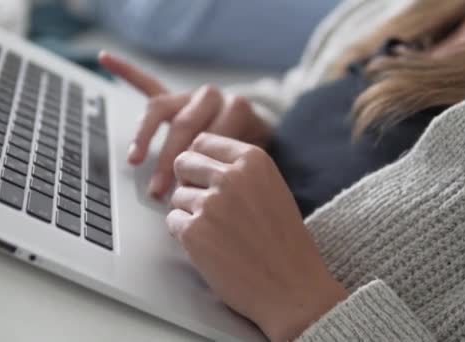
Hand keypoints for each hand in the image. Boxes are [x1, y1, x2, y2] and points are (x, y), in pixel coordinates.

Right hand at [99, 51, 271, 197]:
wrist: (259, 128)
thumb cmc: (251, 149)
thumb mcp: (251, 158)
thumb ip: (230, 168)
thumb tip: (206, 196)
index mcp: (235, 109)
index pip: (207, 137)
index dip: (194, 165)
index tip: (184, 192)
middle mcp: (211, 97)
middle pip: (182, 125)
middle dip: (168, 160)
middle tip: (158, 190)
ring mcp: (189, 95)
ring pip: (160, 109)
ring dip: (145, 136)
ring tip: (135, 158)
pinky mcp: (174, 96)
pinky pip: (148, 83)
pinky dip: (126, 71)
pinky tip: (105, 59)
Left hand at [167, 133, 347, 341]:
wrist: (293, 288)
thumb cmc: (285, 243)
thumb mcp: (270, 188)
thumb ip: (239, 170)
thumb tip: (199, 161)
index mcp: (253, 160)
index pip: (203, 141)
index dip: (201, 162)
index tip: (207, 178)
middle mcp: (230, 176)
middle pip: (183, 162)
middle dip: (189, 182)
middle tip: (206, 205)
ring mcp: (210, 203)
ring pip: (176, 195)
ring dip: (189, 212)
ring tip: (218, 233)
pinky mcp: (194, 232)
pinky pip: (172, 221)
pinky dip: (184, 234)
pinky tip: (209, 246)